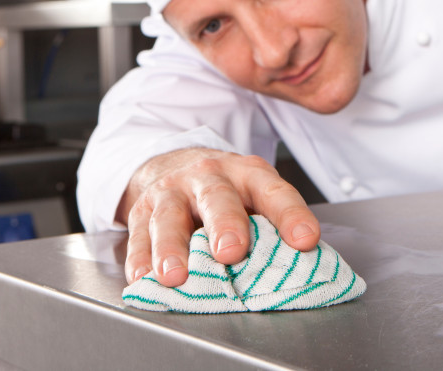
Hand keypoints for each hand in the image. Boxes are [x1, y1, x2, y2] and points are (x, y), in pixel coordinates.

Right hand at [119, 147, 319, 285]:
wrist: (172, 164)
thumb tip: (296, 268)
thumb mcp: (254, 196)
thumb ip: (271, 227)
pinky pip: (138, 236)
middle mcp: (208, 177)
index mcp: (248, 174)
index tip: (304, 240)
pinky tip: (144, 278)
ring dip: (172, 248)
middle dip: (225, 225)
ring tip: (176, 276)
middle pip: (217, 198)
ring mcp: (171, 192)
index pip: (274, 192)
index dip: (291, 215)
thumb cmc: (226, 191)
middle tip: (231, 252)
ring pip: (170, 218)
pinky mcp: (140, 210)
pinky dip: (140, 260)